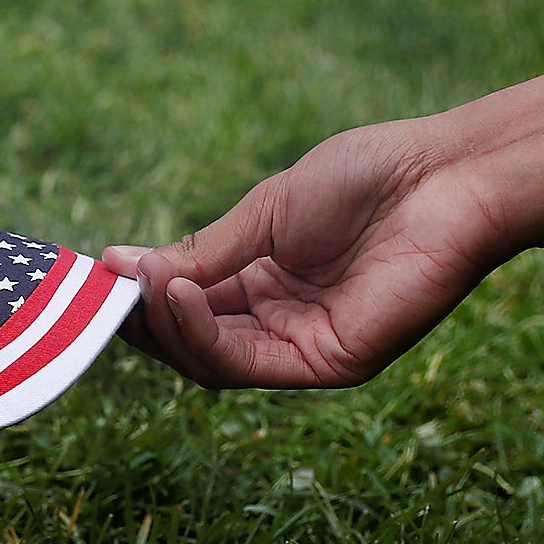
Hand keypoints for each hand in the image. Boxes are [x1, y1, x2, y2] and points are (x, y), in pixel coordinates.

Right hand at [102, 120, 519, 389]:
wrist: (444, 178)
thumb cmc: (366, 178)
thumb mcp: (262, 213)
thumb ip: (199, 252)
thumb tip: (120, 269)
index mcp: (266, 278)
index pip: (190, 303)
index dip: (144, 295)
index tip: (98, 275)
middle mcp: (282, 319)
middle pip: (193, 341)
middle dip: (145, 318)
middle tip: (107, 289)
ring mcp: (305, 345)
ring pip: (210, 361)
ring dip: (168, 327)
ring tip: (144, 286)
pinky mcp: (330, 364)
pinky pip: (246, 365)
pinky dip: (203, 336)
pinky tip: (182, 296)